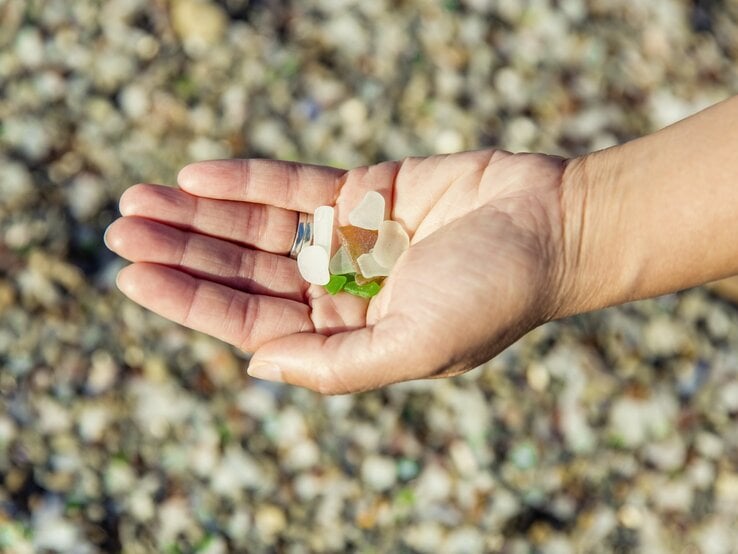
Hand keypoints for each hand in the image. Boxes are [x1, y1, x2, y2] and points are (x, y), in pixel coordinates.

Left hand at [105, 150, 570, 393]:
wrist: (553, 228)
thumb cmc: (493, 294)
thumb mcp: (415, 346)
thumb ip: (336, 364)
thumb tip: (256, 366)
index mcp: (346, 336)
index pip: (251, 321)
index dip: (190, 299)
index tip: (133, 277)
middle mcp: (339, 290)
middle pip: (244, 270)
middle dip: (182, 251)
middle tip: (119, 229)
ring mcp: (347, 239)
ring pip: (258, 226)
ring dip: (200, 214)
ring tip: (139, 200)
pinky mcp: (363, 191)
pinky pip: (294, 185)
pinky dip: (246, 180)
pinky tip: (197, 175)